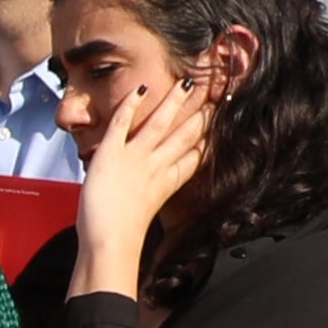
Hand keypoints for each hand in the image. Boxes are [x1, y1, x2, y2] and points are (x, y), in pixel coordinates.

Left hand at [75, 76, 216, 286]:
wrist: (110, 244)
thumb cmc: (120, 238)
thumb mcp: (144, 213)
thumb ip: (150, 197)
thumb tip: (152, 192)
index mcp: (166, 183)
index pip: (194, 156)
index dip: (207, 138)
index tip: (218, 124)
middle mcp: (155, 167)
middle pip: (184, 135)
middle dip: (200, 114)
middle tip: (214, 95)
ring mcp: (134, 158)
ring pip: (159, 123)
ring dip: (174, 101)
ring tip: (187, 83)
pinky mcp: (111, 154)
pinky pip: (122, 123)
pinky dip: (130, 105)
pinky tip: (140, 90)